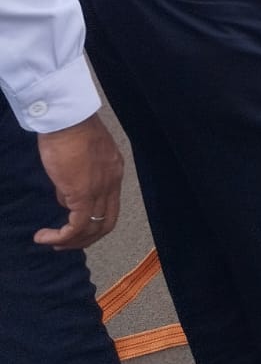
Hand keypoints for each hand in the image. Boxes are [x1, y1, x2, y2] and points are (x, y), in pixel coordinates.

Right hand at [34, 114, 123, 250]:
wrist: (68, 120)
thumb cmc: (69, 132)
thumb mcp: (79, 158)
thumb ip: (75, 179)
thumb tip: (66, 198)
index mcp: (114, 172)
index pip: (110, 206)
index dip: (93, 223)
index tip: (73, 229)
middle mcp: (113, 183)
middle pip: (107, 223)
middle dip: (86, 239)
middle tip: (63, 244)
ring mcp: (101, 189)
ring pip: (94, 228)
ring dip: (72, 241)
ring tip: (50, 242)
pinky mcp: (84, 194)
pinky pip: (78, 225)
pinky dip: (62, 237)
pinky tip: (44, 236)